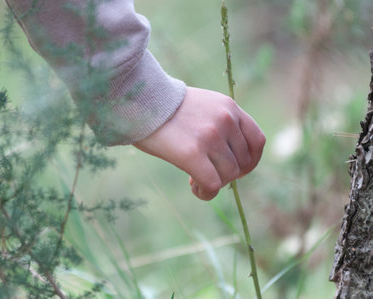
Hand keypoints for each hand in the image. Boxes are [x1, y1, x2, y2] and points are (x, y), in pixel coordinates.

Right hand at [134, 87, 265, 199]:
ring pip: (229, 175)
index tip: (236, 169)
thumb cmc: (164, 107)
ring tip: (196, 180)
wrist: (138, 99)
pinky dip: (206, 192)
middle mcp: (225, 120)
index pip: (257, 141)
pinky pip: (212, 185)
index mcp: (229, 106)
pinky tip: (194, 188)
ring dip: (215, 183)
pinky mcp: (192, 153)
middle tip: (208, 173)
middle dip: (228, 174)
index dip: (250, 161)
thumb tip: (228, 156)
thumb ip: (219, 123)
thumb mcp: (201, 105)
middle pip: (243, 162)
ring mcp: (210, 136)